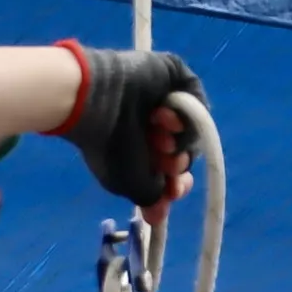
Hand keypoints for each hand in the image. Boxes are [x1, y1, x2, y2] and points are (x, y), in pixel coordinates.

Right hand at [55, 46, 198, 207]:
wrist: (96, 105)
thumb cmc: (108, 146)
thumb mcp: (130, 182)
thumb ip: (152, 197)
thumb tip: (157, 217)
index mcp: (142, 146)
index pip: (174, 169)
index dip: (178, 182)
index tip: (174, 190)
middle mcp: (155, 123)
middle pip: (186, 150)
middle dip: (179, 163)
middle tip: (167, 165)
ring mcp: (166, 97)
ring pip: (192, 128)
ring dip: (180, 140)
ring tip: (158, 140)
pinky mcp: (174, 74)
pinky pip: (195, 101)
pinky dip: (186, 116)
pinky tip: (163, 119)